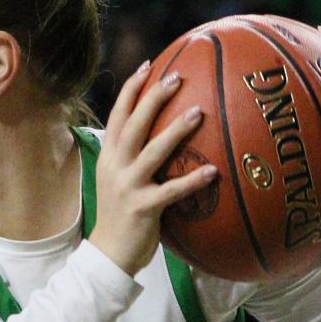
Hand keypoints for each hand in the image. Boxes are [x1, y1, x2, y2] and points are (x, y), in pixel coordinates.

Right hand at [92, 62, 220, 277]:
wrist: (107, 256)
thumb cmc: (121, 216)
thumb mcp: (119, 180)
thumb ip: (134, 157)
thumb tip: (163, 135)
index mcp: (108, 157)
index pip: (117, 115)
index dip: (131, 89)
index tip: (148, 65)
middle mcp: (114, 167)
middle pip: (133, 124)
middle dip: (154, 97)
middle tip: (177, 77)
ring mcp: (126, 187)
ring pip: (151, 151)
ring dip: (175, 130)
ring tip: (198, 112)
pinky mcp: (141, 208)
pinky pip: (171, 191)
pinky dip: (192, 180)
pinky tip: (212, 171)